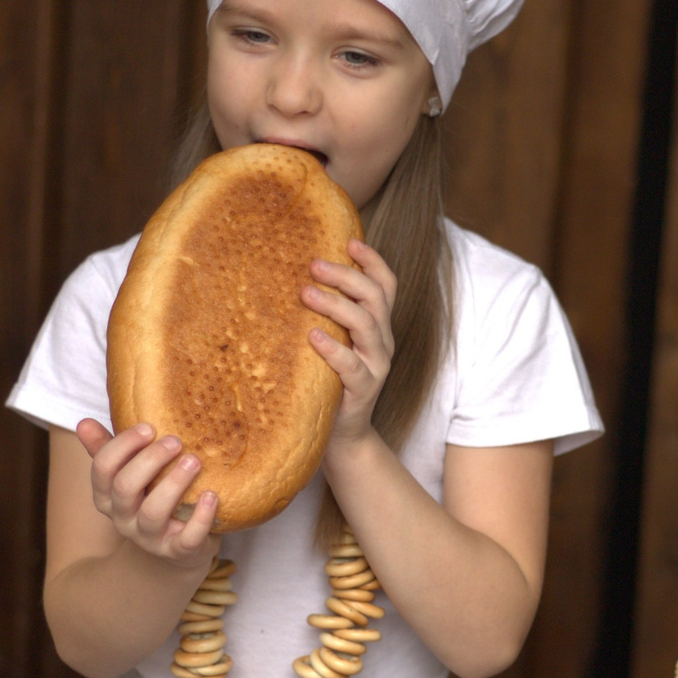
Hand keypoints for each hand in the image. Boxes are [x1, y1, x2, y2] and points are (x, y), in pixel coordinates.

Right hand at [75, 419, 218, 562]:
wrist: (180, 546)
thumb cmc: (154, 496)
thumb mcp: (130, 473)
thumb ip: (108, 449)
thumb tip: (84, 423)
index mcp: (107, 496)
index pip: (102, 468)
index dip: (123, 445)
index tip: (149, 428)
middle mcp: (123, 518)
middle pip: (124, 487)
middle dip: (150, 460)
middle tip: (175, 441)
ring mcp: (149, 538)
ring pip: (153, 512)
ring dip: (174, 483)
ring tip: (194, 461)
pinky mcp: (177, 552)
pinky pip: (187, 539)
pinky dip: (201, 517)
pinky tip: (211, 495)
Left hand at [304, 238, 396, 443]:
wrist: (343, 436)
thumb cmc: (329, 381)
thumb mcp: (334, 342)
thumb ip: (326, 316)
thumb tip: (292, 277)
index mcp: (377, 326)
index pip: (385, 285)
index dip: (372, 260)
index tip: (349, 241)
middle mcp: (382, 341)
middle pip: (375, 297)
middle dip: (346, 276)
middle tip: (314, 265)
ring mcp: (376, 366)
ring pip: (366, 325)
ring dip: (336, 304)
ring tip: (306, 293)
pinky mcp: (364, 390)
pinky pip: (352, 366)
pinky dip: (333, 349)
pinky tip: (312, 336)